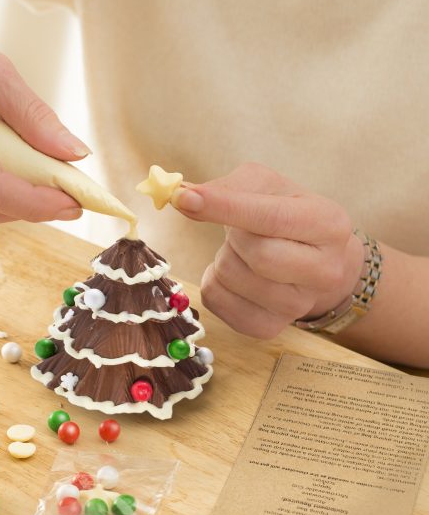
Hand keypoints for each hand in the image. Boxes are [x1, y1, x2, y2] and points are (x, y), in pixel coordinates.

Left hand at [173, 163, 364, 338]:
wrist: (313, 259)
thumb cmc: (286, 213)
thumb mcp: (269, 186)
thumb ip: (230, 187)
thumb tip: (184, 196)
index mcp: (329, 224)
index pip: (273, 218)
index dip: (226, 207)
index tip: (184, 198)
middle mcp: (324, 270)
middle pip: (258, 255)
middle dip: (233, 237)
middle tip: (239, 230)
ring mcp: (299, 305)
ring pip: (232, 278)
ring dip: (222, 258)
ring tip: (242, 252)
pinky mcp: (270, 327)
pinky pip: (217, 301)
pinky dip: (213, 282)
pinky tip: (234, 274)